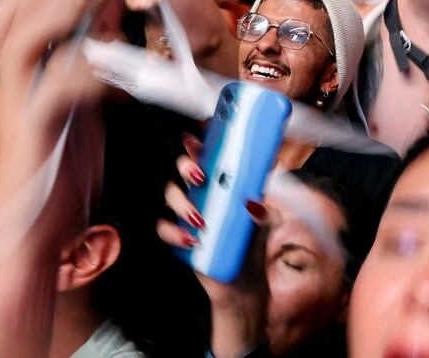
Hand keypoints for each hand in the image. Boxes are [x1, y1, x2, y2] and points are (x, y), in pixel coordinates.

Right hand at [157, 137, 269, 357]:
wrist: (244, 288)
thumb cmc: (252, 248)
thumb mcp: (264, 225)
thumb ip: (262, 211)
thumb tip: (253, 201)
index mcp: (221, 187)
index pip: (206, 159)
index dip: (198, 145)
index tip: (196, 138)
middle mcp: (202, 196)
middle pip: (182, 172)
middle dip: (186, 168)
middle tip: (200, 176)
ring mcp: (187, 217)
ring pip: (170, 197)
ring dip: (182, 203)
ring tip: (200, 219)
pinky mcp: (178, 239)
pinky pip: (164, 228)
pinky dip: (174, 232)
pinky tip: (192, 240)